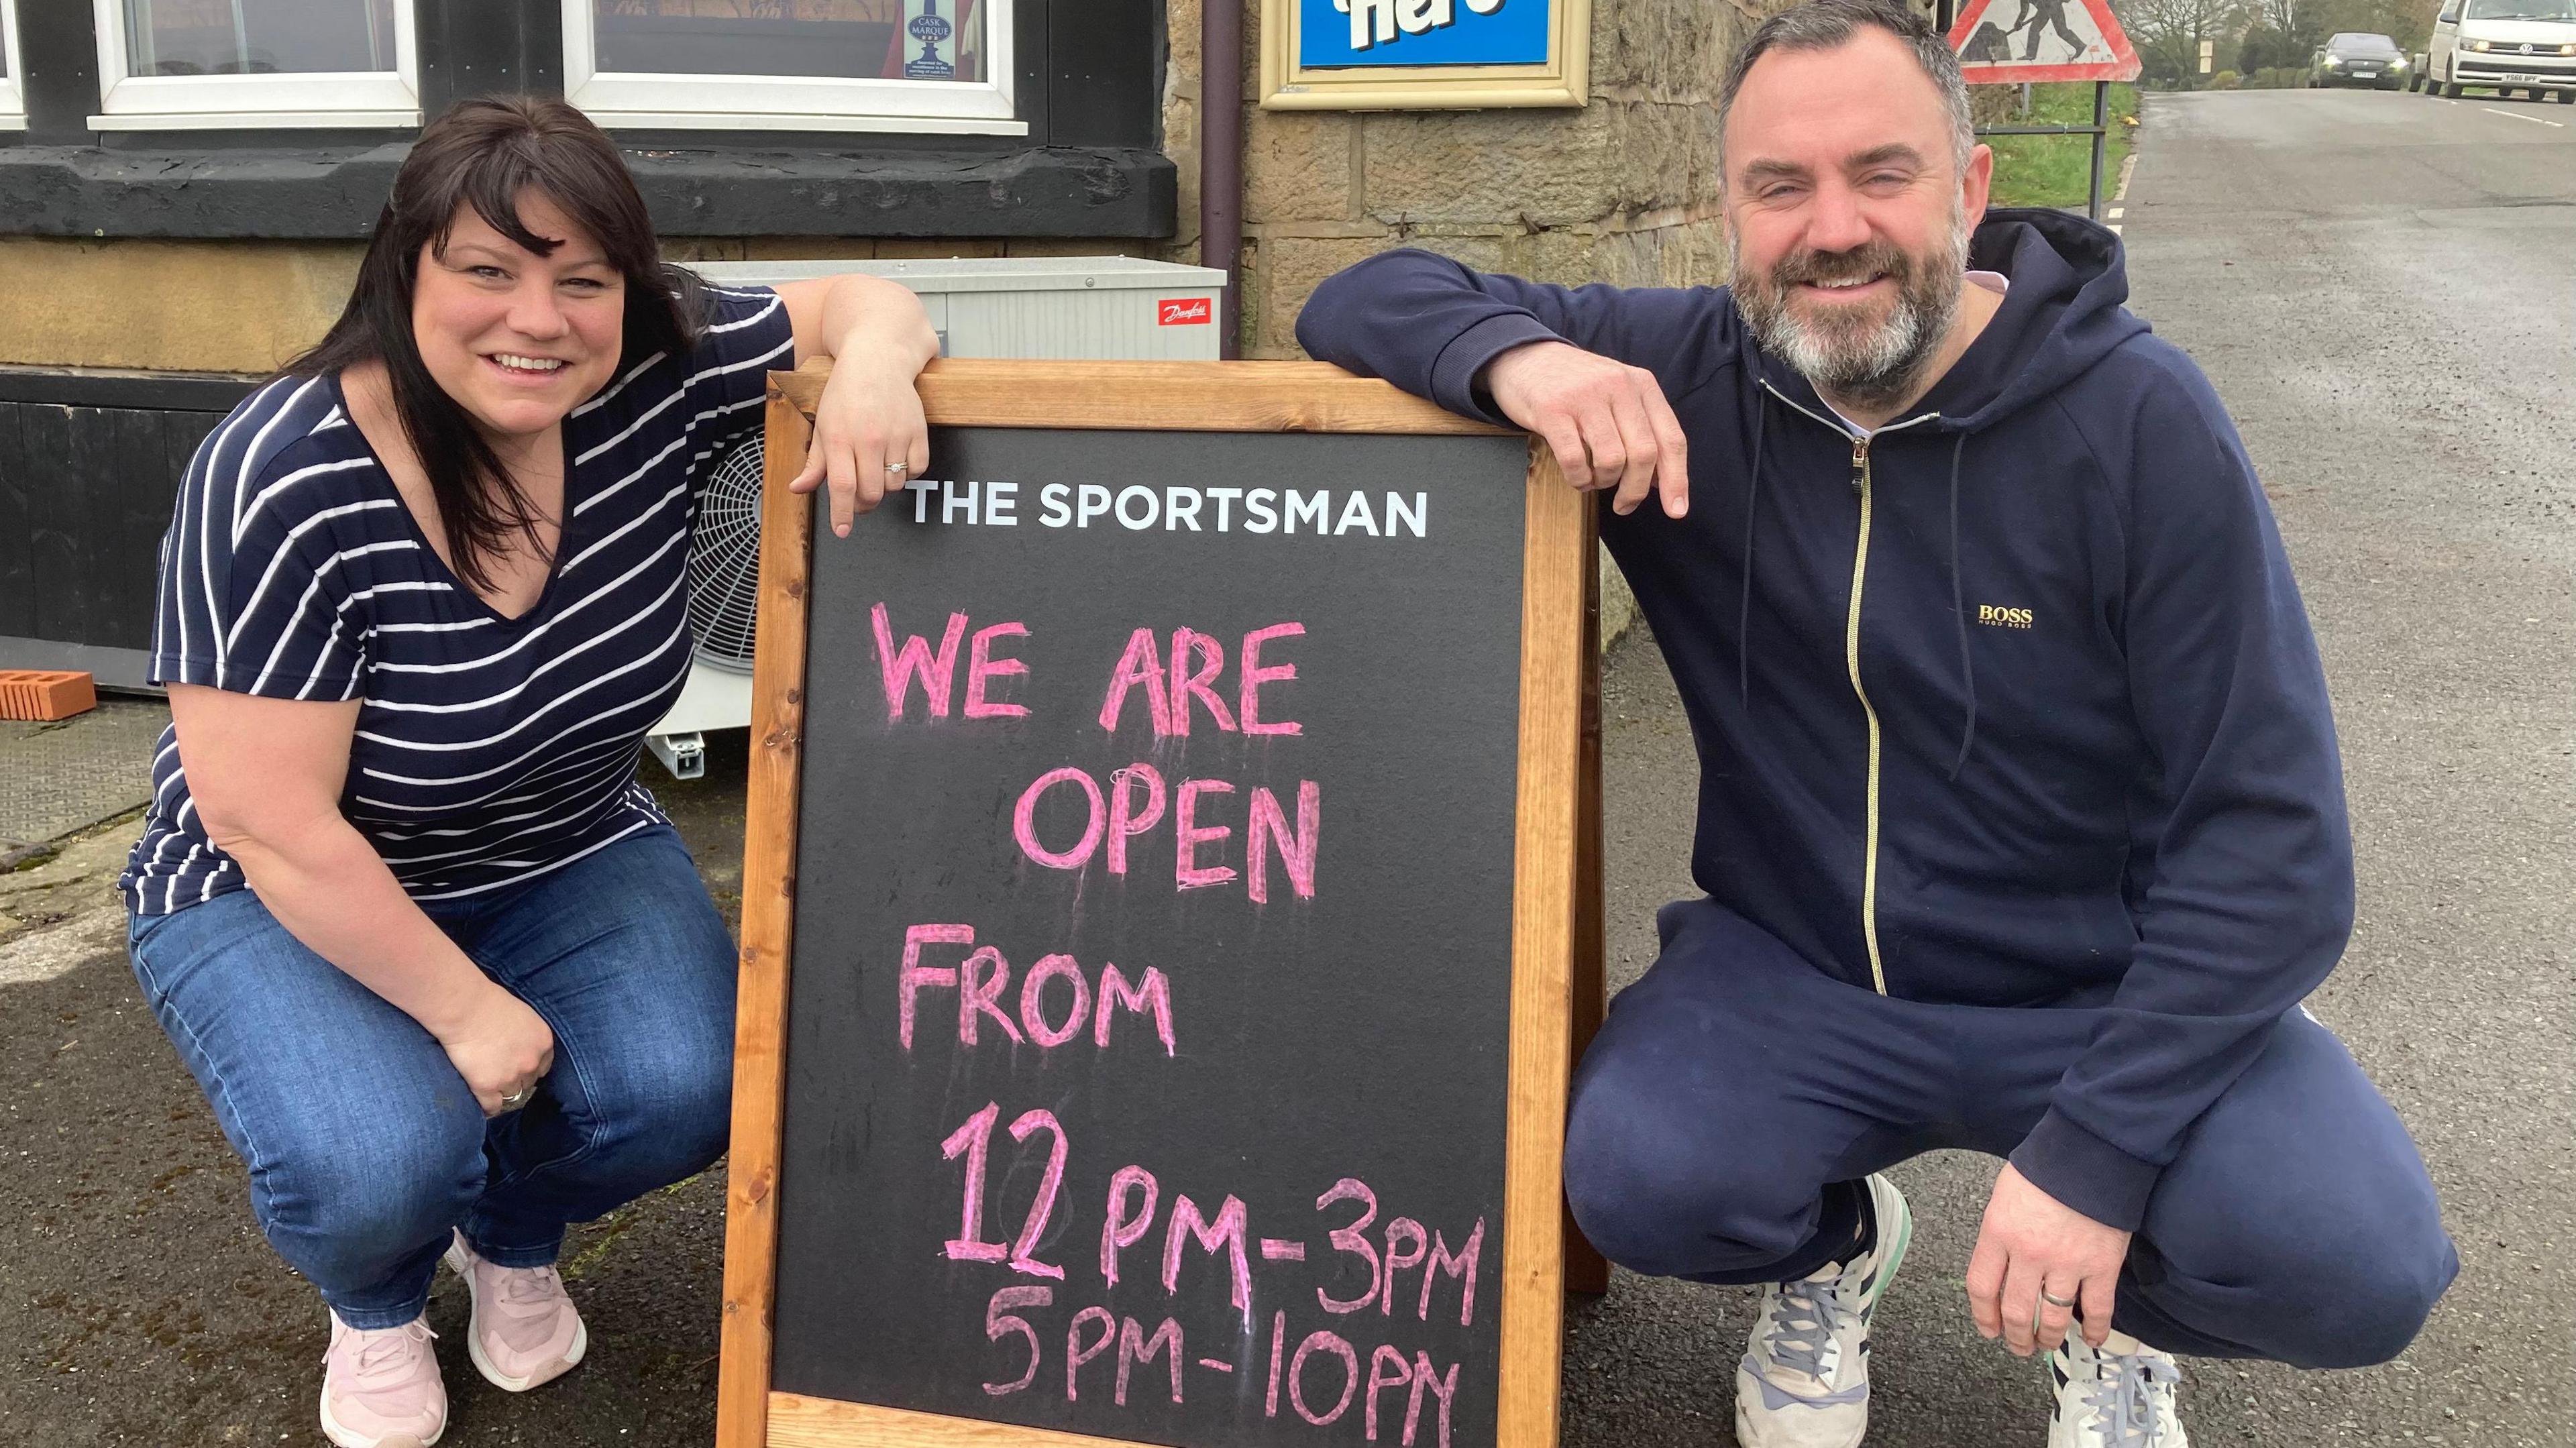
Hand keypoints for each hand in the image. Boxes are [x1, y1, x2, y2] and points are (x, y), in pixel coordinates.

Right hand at [436, 985, 555, 1117]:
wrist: (464, 1008)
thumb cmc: (488, 1003)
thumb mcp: (522, 1015)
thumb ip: (526, 1035)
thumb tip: (520, 1046)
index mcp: (543, 1042)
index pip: (543, 1067)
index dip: (529, 1068)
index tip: (518, 1069)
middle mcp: (532, 1062)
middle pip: (528, 1082)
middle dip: (516, 1080)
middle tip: (499, 1076)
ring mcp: (510, 1077)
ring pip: (511, 1096)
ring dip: (501, 1093)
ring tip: (489, 1089)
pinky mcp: (487, 1086)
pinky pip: (492, 1107)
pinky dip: (487, 1108)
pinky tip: (480, 1103)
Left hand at [789, 358, 931, 537]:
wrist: (878, 360)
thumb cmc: (846, 393)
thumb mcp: (823, 425)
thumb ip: (815, 462)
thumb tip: (798, 489)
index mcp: (840, 437)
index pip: (842, 487)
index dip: (843, 514)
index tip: (842, 530)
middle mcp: (869, 438)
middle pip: (871, 493)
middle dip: (863, 504)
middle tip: (857, 498)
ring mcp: (897, 435)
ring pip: (895, 485)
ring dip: (885, 487)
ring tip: (876, 471)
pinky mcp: (918, 432)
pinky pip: (917, 470)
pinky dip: (907, 473)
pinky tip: (895, 460)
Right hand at [1481, 340, 1689, 518]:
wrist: (1526, 358)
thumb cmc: (1577, 387)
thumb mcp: (1618, 396)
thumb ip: (1642, 430)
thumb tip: (1663, 481)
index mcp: (1642, 385)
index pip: (1671, 438)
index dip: (1677, 479)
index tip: (1676, 511)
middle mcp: (1618, 387)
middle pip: (1644, 454)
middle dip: (1636, 490)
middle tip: (1624, 505)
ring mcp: (1585, 397)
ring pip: (1612, 460)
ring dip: (1604, 482)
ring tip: (1593, 479)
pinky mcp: (1552, 409)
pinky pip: (1574, 459)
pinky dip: (1578, 479)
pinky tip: (1576, 476)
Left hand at [1965, 1163, 2130, 1355]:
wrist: (2091, 1152)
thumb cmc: (2046, 1167)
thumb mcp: (2005, 1194)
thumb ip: (2000, 1232)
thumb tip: (2001, 1264)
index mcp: (1998, 1232)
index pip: (1981, 1287)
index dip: (1983, 1316)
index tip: (1988, 1329)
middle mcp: (2028, 1254)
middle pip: (2015, 1310)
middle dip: (2015, 1335)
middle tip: (2018, 1346)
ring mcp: (2066, 1263)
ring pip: (2051, 1317)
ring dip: (2047, 1338)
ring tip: (2045, 1345)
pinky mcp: (2101, 1266)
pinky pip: (2096, 1310)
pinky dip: (2093, 1330)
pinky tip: (2089, 1339)